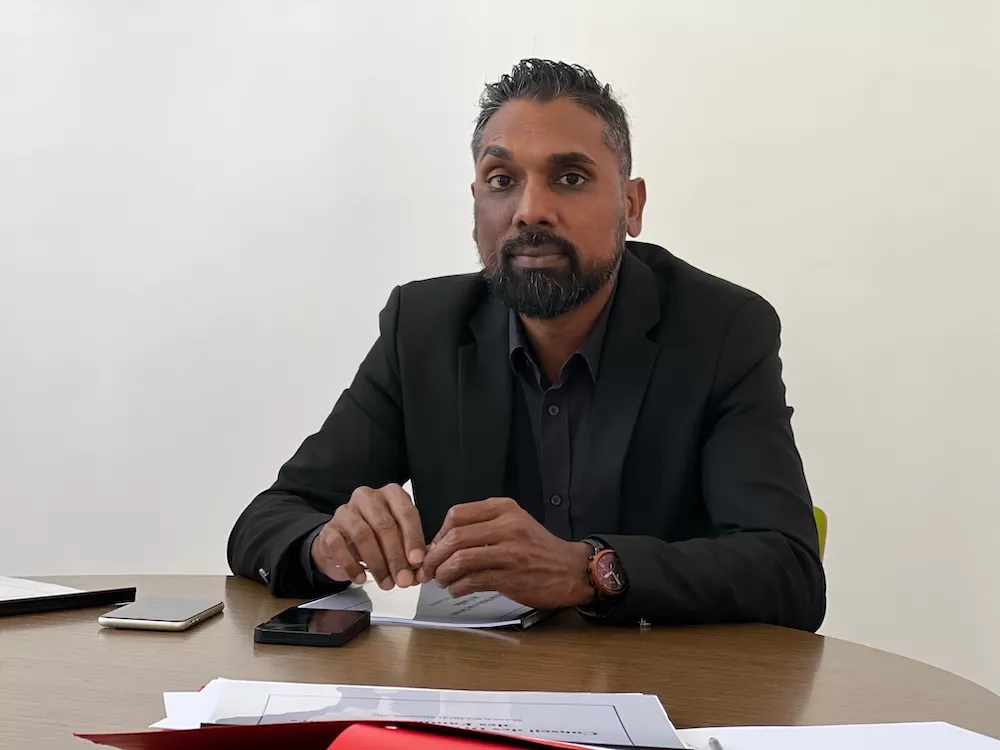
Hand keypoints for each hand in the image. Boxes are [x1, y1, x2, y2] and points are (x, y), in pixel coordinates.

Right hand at [311, 484, 424, 589]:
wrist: (342, 543)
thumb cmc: (376, 537)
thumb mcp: (397, 539)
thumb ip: (409, 550)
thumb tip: (420, 570)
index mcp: (390, 494)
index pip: (405, 512)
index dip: (413, 538)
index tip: (417, 561)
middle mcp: (367, 497)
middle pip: (384, 525)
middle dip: (396, 556)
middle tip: (403, 579)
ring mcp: (346, 511)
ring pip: (363, 535)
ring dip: (377, 564)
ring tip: (386, 582)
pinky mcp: (329, 528)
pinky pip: (339, 546)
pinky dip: (352, 565)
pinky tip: (361, 578)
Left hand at [418, 497, 594, 609]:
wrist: (572, 570)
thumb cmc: (538, 549)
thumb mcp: (514, 524)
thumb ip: (482, 528)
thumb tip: (440, 544)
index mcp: (504, 509)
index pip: (457, 514)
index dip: (439, 533)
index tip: (434, 547)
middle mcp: (507, 526)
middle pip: (455, 537)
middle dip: (434, 556)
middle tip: (428, 569)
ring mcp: (510, 552)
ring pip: (461, 560)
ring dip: (444, 573)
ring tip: (442, 580)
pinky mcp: (512, 578)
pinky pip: (473, 581)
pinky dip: (458, 587)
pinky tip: (457, 590)